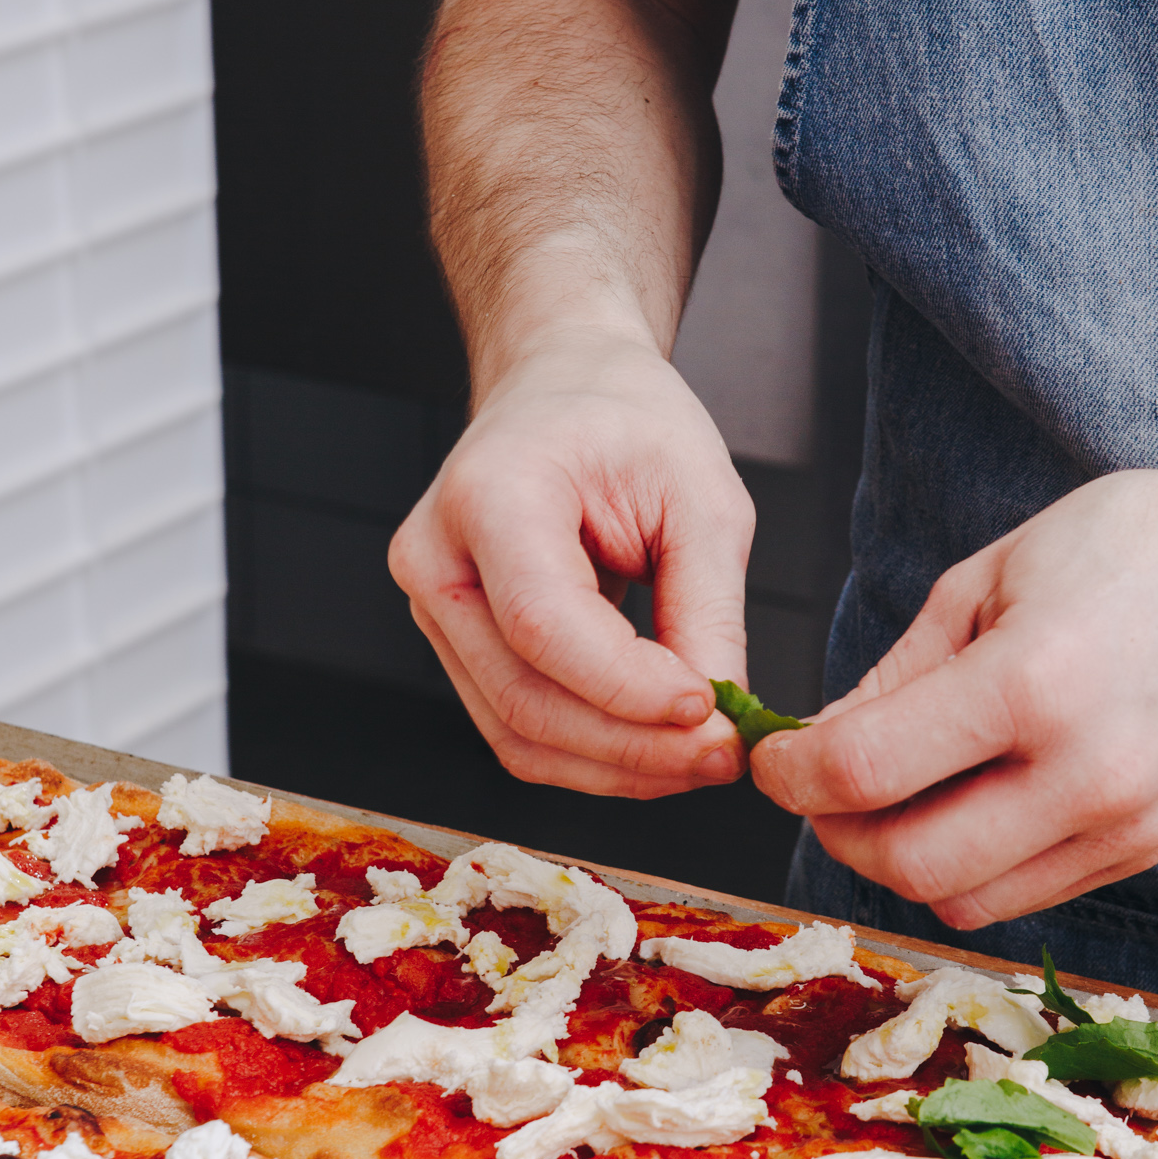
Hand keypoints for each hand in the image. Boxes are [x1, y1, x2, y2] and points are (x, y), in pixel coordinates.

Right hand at [389, 328, 752, 797]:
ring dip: (615, 768)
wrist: (565, 390)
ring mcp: (436, 608)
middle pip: (524, 698)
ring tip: (698, 758)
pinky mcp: (457, 646)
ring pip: (516, 733)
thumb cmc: (627, 422)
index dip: (627, 688)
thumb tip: (715, 721)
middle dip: (633, 748)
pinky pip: (517, 727)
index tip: (710, 710)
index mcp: (491, 493)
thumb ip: (707, 610)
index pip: (544, 624)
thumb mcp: (701, 496)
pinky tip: (654, 748)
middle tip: (722, 755)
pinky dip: (591, 754)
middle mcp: (438, 558)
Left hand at [750, 431, 1157, 926]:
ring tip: (884, 799)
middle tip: (815, 788)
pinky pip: (1021, 894)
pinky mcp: (1144, 851)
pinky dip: (967, 867)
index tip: (770, 757)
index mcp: (1034, 681)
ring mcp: (1123, 826)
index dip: (791, 774)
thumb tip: (817, 745)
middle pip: (907, 864)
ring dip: (898, 862)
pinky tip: (958, 805)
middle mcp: (1086, 773)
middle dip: (834, 832)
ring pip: (961, 902)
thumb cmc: (1138, 548)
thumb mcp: (989, 576)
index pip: (867, 771)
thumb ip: (895, 674)